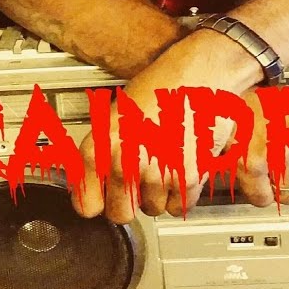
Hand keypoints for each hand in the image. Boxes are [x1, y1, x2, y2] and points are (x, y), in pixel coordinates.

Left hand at [69, 29, 260, 222]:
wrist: (201, 73)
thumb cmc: (163, 84)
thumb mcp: (119, 112)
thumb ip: (105, 150)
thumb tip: (97, 180)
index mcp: (101, 144)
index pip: (86, 204)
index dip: (97, 202)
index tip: (103, 199)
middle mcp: (124, 161)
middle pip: (120, 214)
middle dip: (128, 203)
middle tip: (137, 185)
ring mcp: (155, 172)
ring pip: (152, 209)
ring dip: (158, 195)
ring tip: (165, 166)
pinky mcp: (186, 176)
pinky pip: (178, 207)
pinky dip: (182, 195)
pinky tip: (182, 170)